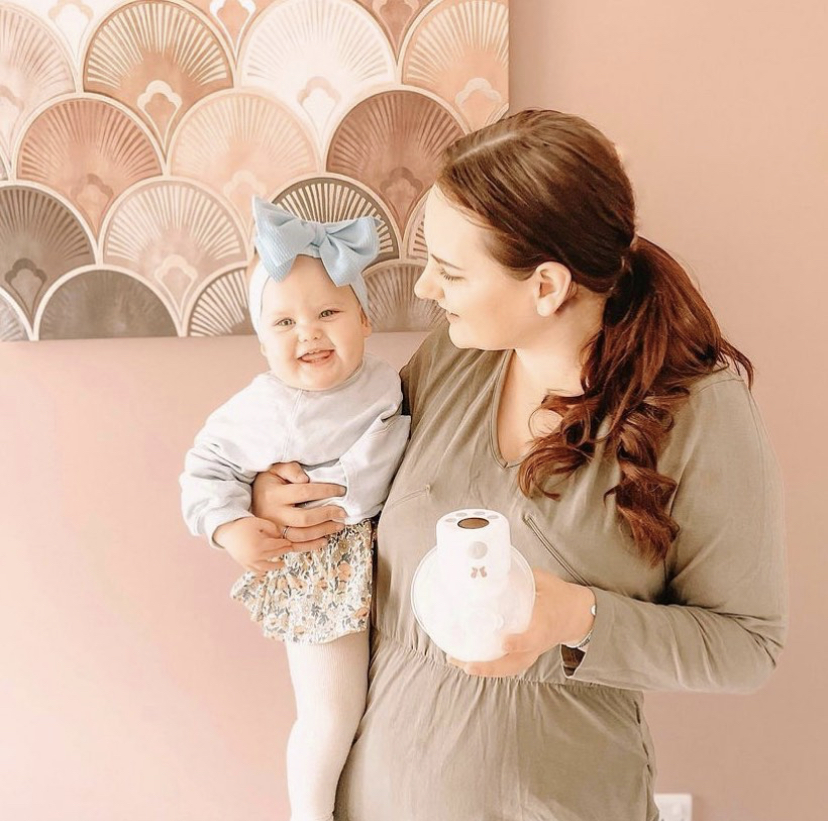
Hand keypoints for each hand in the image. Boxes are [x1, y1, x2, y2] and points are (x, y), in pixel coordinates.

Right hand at [214, 516, 291, 574]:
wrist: (227, 532)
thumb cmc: (244, 525)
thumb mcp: (259, 522)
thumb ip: (272, 528)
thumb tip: (280, 536)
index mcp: (259, 545)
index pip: (276, 546)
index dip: (284, 544)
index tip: (290, 542)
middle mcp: (254, 556)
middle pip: (273, 555)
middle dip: (282, 552)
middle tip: (289, 549)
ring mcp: (248, 562)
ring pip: (265, 567)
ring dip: (275, 566)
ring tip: (282, 564)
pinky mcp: (244, 564)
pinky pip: (255, 570)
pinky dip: (262, 570)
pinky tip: (268, 568)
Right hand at [251, 461, 346, 549]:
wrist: (249, 499)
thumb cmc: (268, 481)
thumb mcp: (275, 469)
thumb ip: (291, 469)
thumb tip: (306, 479)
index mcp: (274, 494)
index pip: (305, 492)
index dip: (326, 491)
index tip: (341, 490)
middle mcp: (273, 514)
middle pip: (305, 518)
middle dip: (327, 515)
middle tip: (343, 512)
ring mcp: (274, 530)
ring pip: (301, 535)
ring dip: (323, 531)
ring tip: (339, 525)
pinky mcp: (276, 539)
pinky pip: (294, 546)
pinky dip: (311, 546)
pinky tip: (325, 540)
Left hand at [447, 568, 595, 677]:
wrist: (577, 615)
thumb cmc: (559, 596)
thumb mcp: (544, 580)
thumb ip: (521, 576)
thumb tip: (493, 566)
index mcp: (545, 623)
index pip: (533, 638)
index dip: (519, 643)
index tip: (504, 643)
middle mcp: (538, 643)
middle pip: (515, 663)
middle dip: (491, 667)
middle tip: (469, 665)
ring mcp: (533, 651)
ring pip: (510, 668)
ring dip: (487, 670)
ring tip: (461, 664)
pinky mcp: (528, 654)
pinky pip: (510, 666)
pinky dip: (491, 668)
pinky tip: (470, 663)